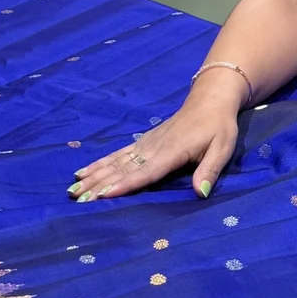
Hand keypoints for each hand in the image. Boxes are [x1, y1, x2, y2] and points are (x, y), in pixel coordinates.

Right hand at [68, 75, 243, 200]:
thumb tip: (201, 192)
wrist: (209, 101)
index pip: (145, 172)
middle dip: (99, 183)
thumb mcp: (222, 148)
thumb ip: (209, 170)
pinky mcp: (143, 142)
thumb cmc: (219, 127)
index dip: (125, 184)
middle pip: (123, 169)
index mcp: (172, 152)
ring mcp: (145, 144)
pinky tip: (84, 172)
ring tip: (74, 189)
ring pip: (115, 162)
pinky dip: (100, 163)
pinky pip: (117, 154)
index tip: (104, 194)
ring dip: (93, 176)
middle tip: (77, 197)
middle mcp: (153, 148)